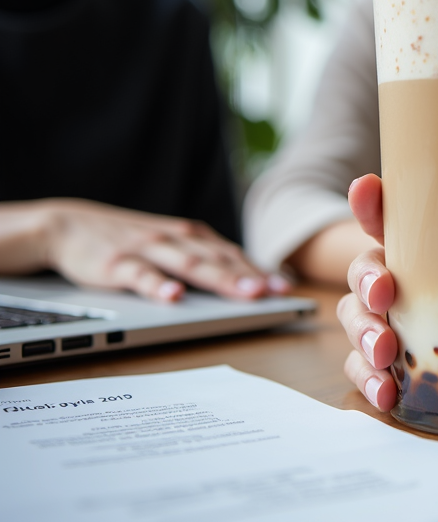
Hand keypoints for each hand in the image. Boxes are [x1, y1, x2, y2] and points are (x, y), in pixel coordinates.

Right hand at [14, 199, 287, 301]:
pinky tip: (174, 297)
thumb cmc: (128, 240)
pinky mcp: (116, 264)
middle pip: (218, 259)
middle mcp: (174, 239)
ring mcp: (146, 250)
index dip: (260, 270)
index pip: (232, 254)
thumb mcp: (168, 244)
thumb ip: (200, 259)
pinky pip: (140, 275)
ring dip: (219, 278)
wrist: (67, 224)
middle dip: (250, 276)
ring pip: (189, 264)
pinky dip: (158, 286)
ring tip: (245, 294)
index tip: (286, 287)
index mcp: (190, 236)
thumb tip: (243, 279)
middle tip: (276, 292)